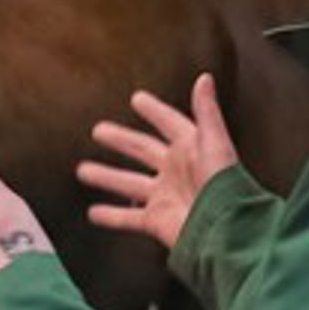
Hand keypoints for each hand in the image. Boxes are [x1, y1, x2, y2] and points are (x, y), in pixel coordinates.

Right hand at [78, 72, 237, 254]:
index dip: (155, 111)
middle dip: (121, 140)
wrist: (226, 231)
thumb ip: (207, 112)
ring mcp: (164, 196)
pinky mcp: (156, 220)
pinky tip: (93, 213)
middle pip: (142, 151)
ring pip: (128, 183)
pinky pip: (127, 218)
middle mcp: (176, 171)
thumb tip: (204, 78)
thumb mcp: (215, 143)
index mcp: (191, 149)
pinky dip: (110, 216)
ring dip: (106, 176)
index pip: (170, 124)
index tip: (138, 99)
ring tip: (83, 170)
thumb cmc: (226, 186)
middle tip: (98, 130)